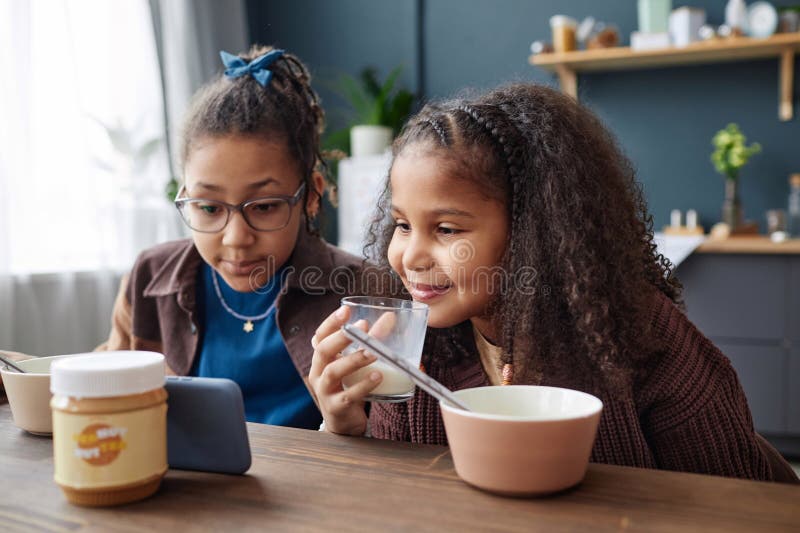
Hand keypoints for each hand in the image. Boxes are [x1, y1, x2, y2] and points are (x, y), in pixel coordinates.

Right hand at [308, 306, 383, 435]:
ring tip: (374, 352)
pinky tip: (377, 377)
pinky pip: (348, 396)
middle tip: (361, 327)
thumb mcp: (356, 365)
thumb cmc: (351, 387)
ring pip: (334, 372)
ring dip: (355, 359)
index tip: (346, 310)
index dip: (331, 323)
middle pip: (323, 351)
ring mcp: (325, 392)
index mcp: (322, 359)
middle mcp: (319, 373)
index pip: (320, 336)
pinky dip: (363, 385)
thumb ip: (369, 343)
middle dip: (340, 337)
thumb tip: (390, 318)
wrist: (345, 424)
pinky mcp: (336, 408)